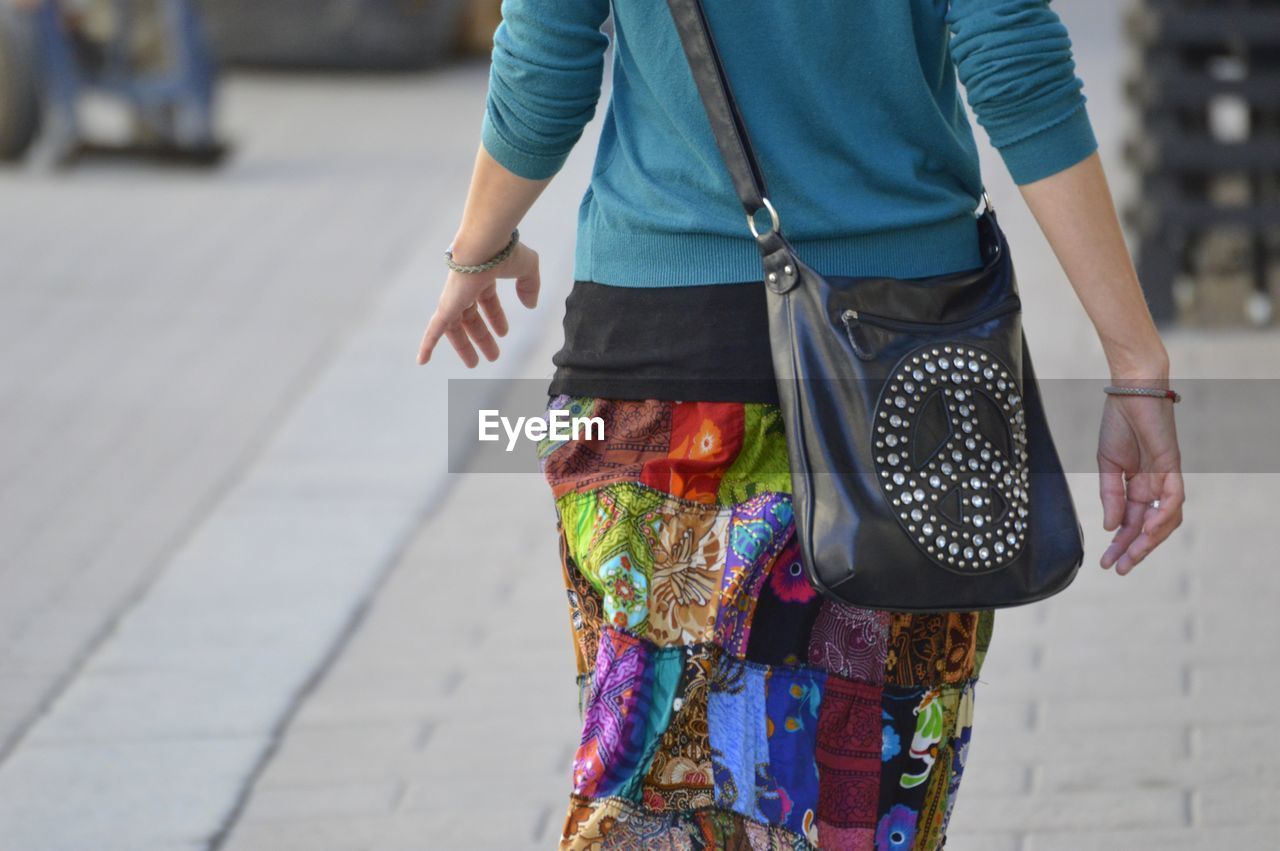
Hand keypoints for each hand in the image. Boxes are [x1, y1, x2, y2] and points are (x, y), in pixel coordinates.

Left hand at [416, 241, 539, 366]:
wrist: (485, 243)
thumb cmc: (505, 252)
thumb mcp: (527, 269)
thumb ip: (529, 286)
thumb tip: (530, 305)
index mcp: (482, 277)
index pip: (487, 300)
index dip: (496, 317)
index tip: (504, 333)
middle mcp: (465, 287)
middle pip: (470, 317)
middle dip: (480, 336)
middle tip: (491, 355)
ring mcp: (454, 297)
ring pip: (455, 327)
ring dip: (464, 346)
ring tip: (474, 364)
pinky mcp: (446, 306)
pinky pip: (434, 329)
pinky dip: (427, 344)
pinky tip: (422, 360)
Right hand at [1096, 391, 1184, 574]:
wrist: (1130, 391)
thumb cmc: (1118, 423)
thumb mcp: (1106, 464)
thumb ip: (1110, 495)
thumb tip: (1110, 526)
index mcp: (1136, 486)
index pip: (1130, 523)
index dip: (1119, 544)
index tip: (1106, 563)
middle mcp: (1154, 486)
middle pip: (1149, 527)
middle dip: (1135, 550)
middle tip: (1120, 569)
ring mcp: (1165, 478)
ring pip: (1166, 519)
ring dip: (1150, 540)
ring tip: (1133, 555)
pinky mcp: (1172, 466)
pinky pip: (1173, 498)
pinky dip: (1163, 515)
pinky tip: (1147, 529)